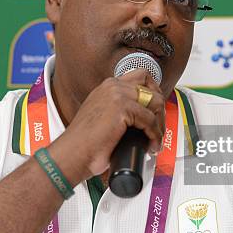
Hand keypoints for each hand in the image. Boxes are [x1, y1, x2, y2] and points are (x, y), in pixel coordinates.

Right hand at [49, 69, 165, 183]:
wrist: (72, 155)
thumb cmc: (85, 144)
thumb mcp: (104, 118)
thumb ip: (120, 111)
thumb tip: (143, 120)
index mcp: (108, 86)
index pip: (141, 77)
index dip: (153, 94)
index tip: (156, 113)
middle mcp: (112, 86)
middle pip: (152, 87)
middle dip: (160, 109)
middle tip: (158, 128)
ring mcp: (117, 94)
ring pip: (155, 102)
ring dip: (160, 124)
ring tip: (155, 140)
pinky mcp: (122, 108)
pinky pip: (150, 120)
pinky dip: (155, 135)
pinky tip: (150, 146)